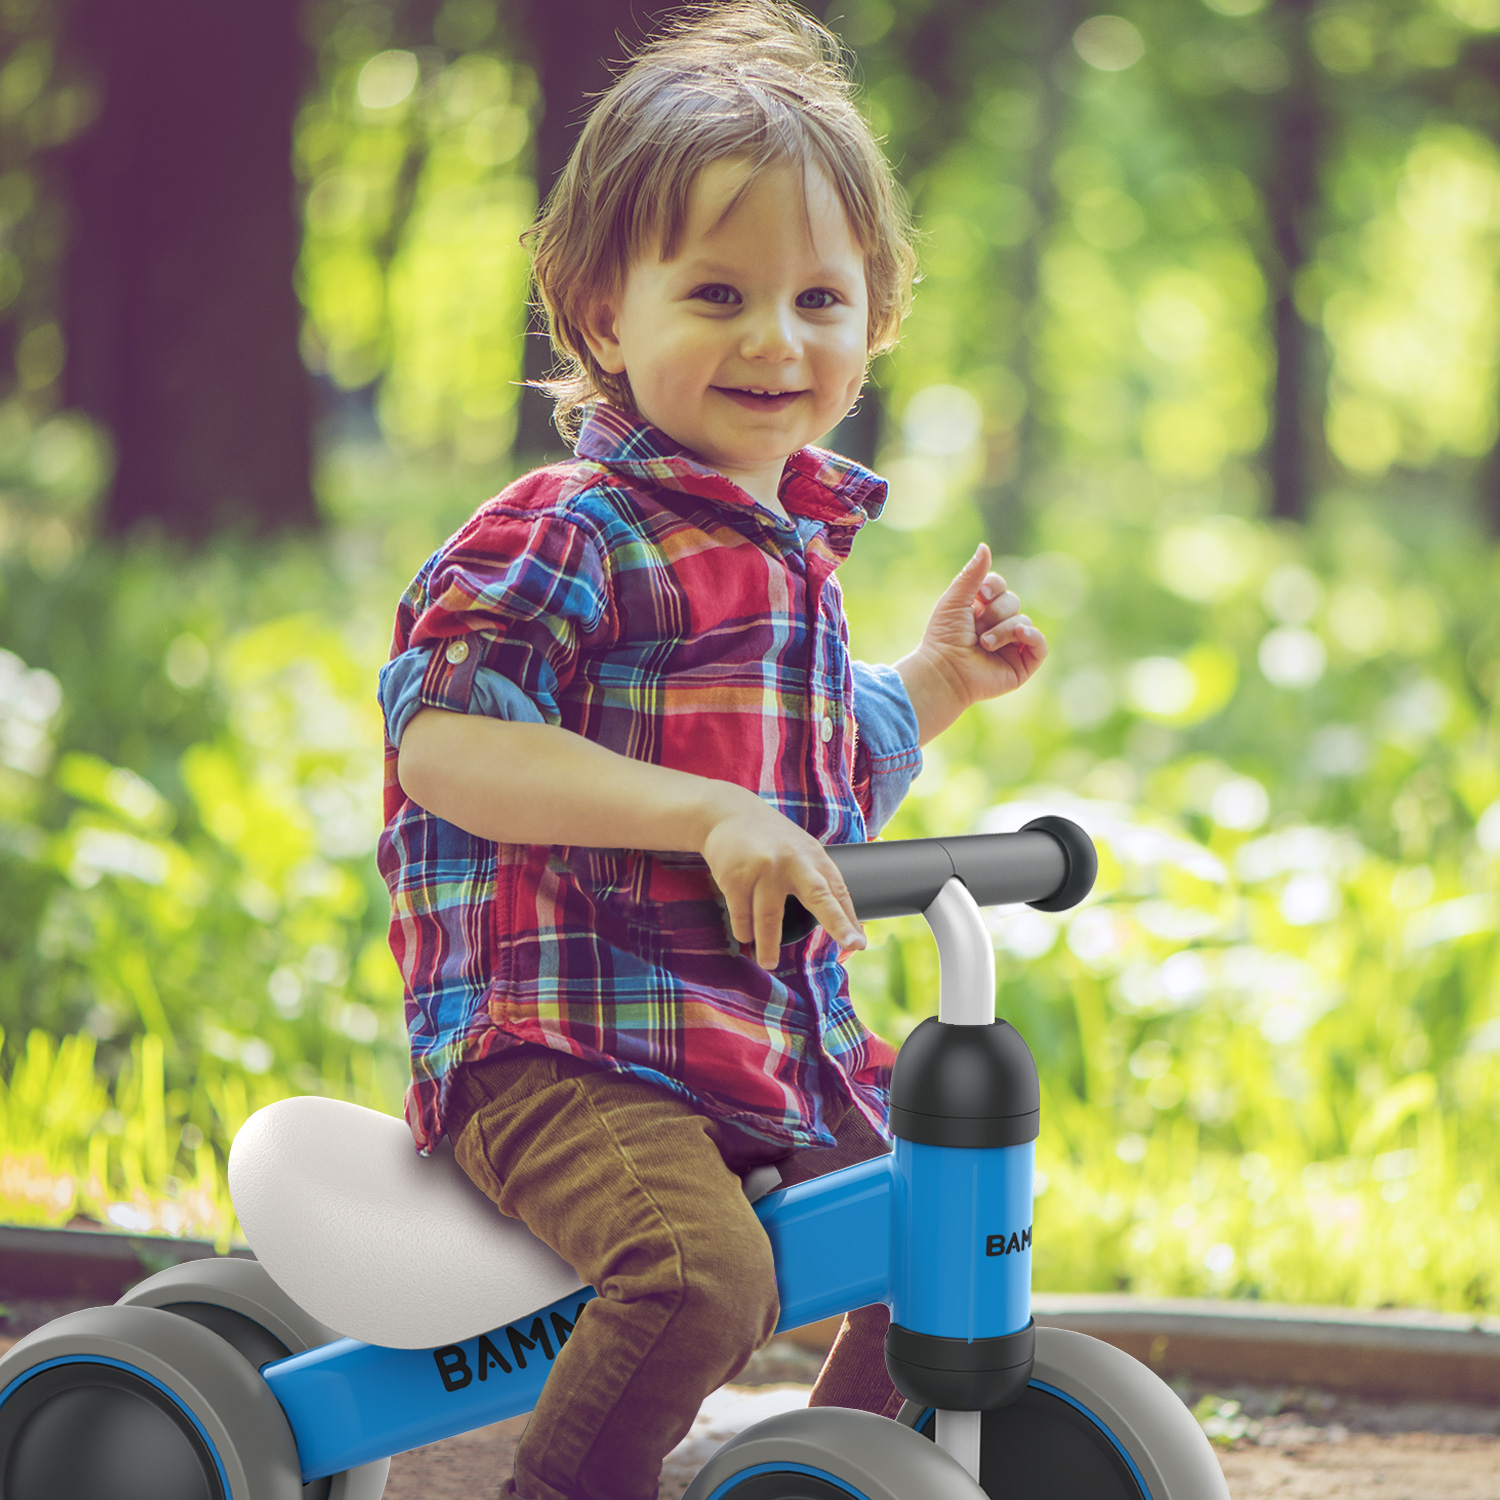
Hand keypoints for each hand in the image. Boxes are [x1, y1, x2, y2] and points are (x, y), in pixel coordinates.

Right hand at [698, 784, 865, 968]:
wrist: (726, 813)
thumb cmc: (770, 838)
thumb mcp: (800, 849)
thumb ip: (817, 878)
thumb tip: (840, 919)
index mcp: (813, 857)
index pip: (837, 892)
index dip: (848, 919)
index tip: (858, 942)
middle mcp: (793, 862)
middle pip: (818, 896)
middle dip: (837, 922)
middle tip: (851, 944)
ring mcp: (764, 869)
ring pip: (769, 920)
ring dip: (768, 947)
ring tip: (769, 963)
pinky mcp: (736, 878)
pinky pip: (742, 917)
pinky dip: (744, 931)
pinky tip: (745, 934)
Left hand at [897, 543, 1047, 743]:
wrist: (944, 671)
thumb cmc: (943, 637)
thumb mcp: (955, 599)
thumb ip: (972, 574)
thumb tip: (984, 546)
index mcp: (980, 610)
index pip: (999, 586)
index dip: (993, 586)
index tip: (979, 595)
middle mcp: (997, 626)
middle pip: (1013, 601)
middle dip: (995, 612)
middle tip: (976, 629)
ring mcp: (1011, 646)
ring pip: (1023, 622)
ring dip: (1003, 630)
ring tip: (984, 644)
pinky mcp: (1022, 665)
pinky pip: (1040, 644)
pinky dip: (1033, 638)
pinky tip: (1020, 636)